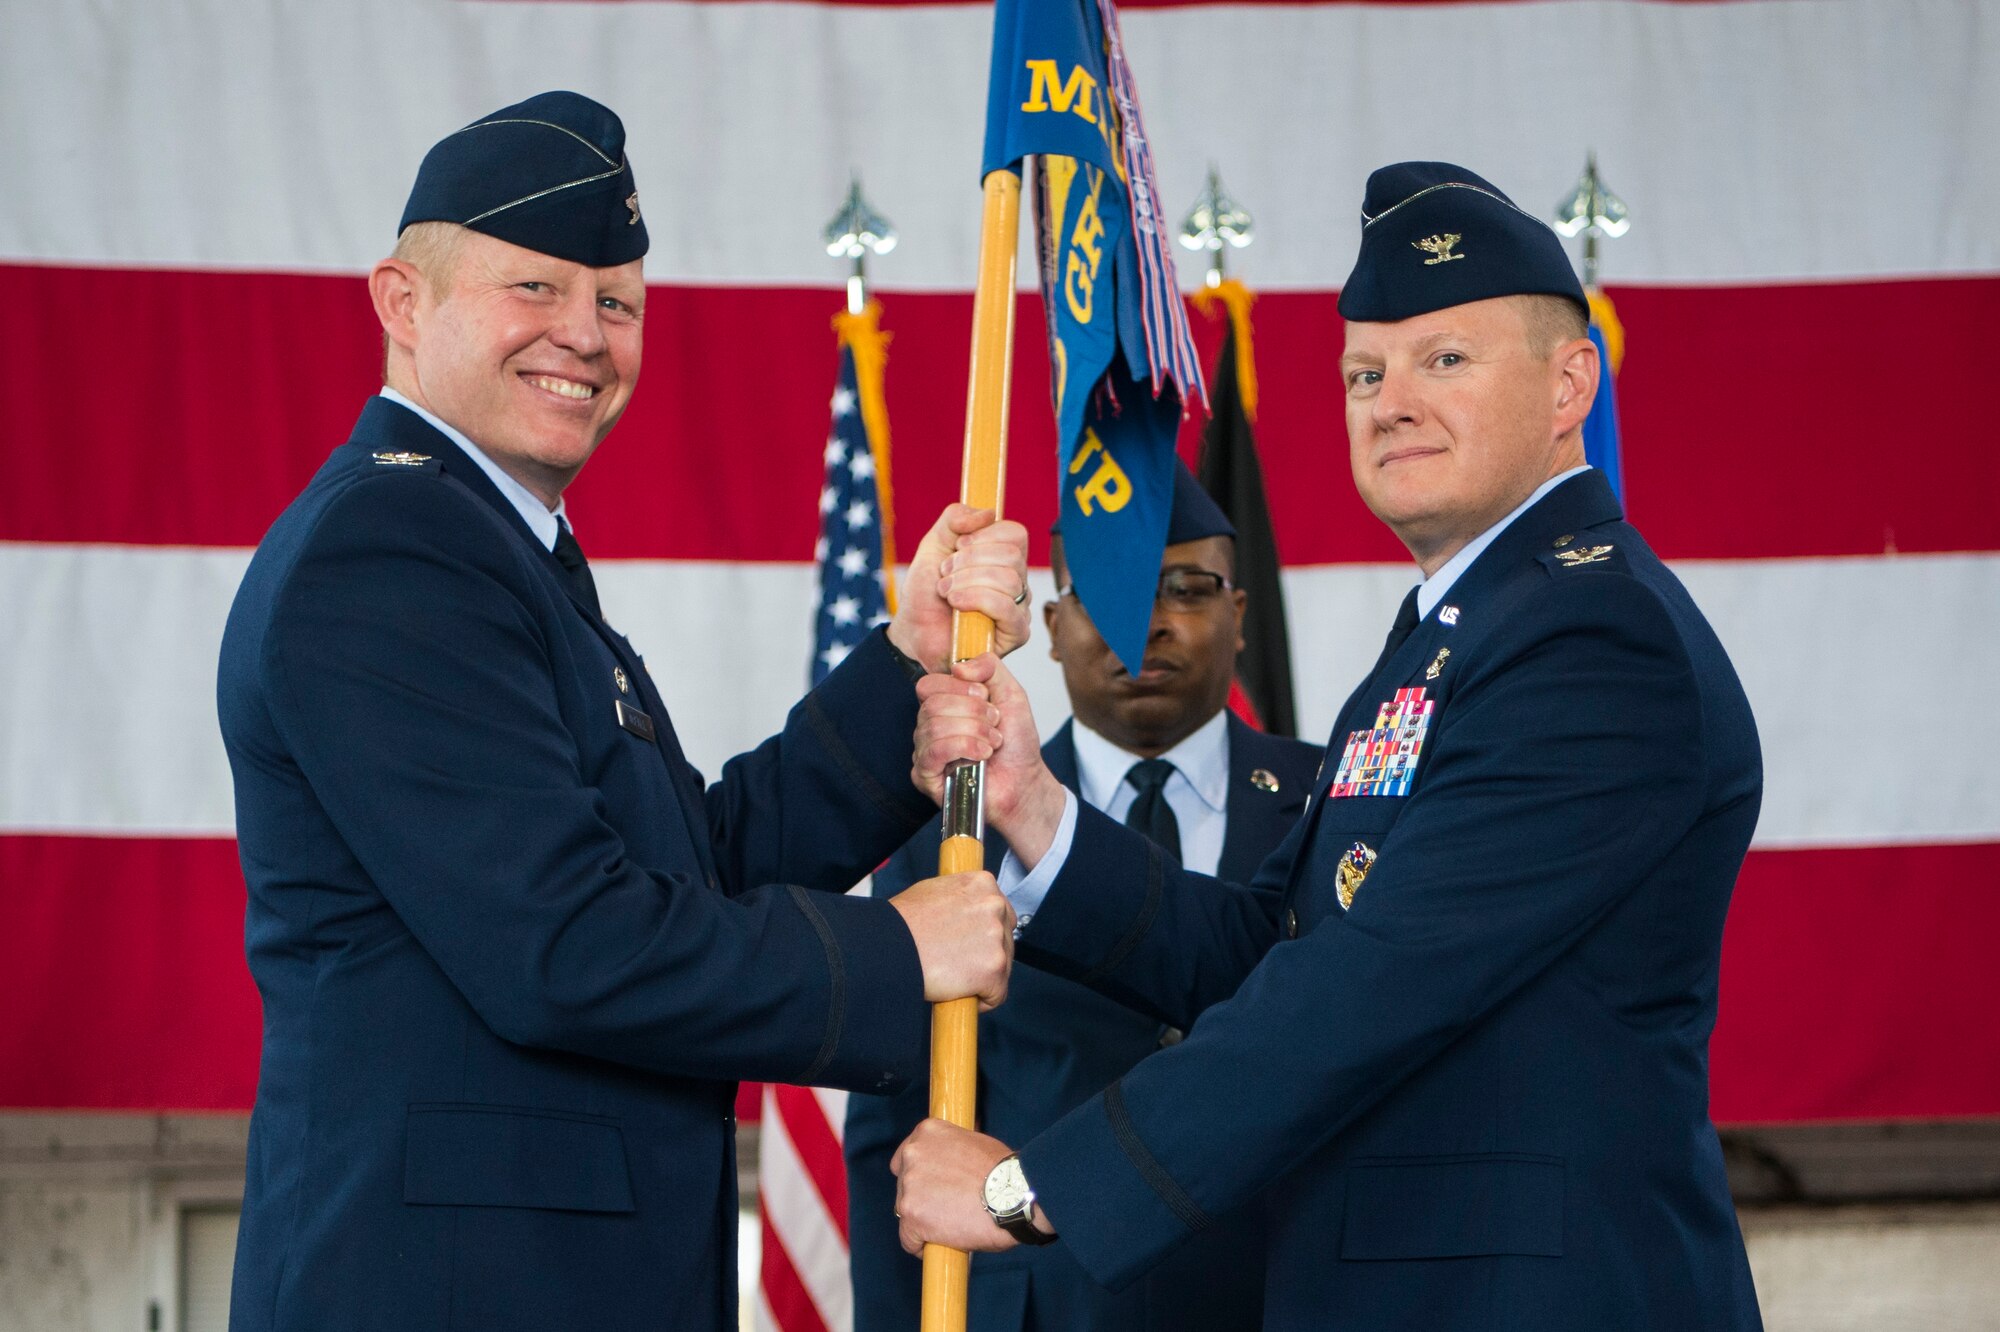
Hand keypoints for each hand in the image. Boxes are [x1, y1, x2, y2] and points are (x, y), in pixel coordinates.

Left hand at [886, 504, 1031, 670]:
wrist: (913, 631)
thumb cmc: (926, 592)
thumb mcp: (934, 545)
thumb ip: (955, 518)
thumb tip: (989, 513)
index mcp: (1003, 558)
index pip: (1016, 533)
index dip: (985, 535)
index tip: (958, 545)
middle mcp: (1017, 581)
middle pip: (1012, 556)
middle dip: (969, 561)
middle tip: (946, 573)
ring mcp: (1019, 608)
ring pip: (1009, 580)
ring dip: (967, 582)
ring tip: (946, 592)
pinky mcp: (1016, 633)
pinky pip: (1006, 607)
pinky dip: (976, 599)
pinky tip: (956, 604)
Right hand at [887, 871, 1014, 1011]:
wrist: (887, 947)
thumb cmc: (900, 923)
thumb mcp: (933, 893)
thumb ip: (960, 899)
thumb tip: (966, 912)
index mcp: (982, 883)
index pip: (1000, 914)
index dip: (984, 935)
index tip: (968, 947)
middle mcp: (995, 905)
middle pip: (1006, 941)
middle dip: (986, 957)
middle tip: (955, 965)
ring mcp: (997, 937)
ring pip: (1003, 969)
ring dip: (981, 978)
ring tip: (950, 977)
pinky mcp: (994, 968)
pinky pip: (997, 994)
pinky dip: (980, 1001)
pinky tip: (956, 993)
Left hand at [892, 1119, 1049, 1255]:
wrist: (1014, 1195)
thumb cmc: (1003, 1172)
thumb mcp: (973, 1142)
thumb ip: (951, 1151)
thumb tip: (949, 1163)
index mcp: (927, 1132)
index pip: (906, 1157)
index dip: (920, 1177)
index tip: (931, 1188)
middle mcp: (912, 1154)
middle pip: (903, 1185)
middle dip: (921, 1198)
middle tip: (946, 1209)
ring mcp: (909, 1185)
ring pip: (905, 1212)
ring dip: (923, 1221)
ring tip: (950, 1227)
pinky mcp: (911, 1215)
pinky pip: (908, 1239)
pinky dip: (921, 1246)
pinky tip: (940, 1245)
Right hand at [912, 654, 1067, 866]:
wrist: (1024, 781)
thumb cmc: (1016, 743)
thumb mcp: (1011, 693)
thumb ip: (990, 667)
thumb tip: (958, 666)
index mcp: (944, 705)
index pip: (929, 685)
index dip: (960, 688)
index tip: (985, 698)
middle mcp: (929, 727)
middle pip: (933, 705)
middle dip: (974, 713)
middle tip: (994, 725)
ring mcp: (924, 751)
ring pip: (934, 727)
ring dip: (974, 732)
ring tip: (992, 743)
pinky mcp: (925, 776)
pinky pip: (934, 751)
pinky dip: (964, 748)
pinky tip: (981, 755)